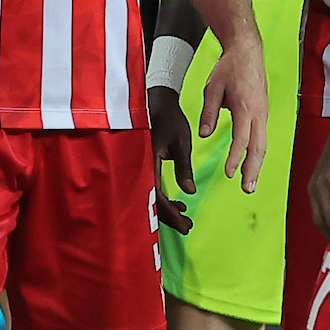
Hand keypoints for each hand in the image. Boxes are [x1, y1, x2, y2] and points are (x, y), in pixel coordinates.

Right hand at [148, 85, 194, 232]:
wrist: (155, 102)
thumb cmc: (169, 119)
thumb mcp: (181, 142)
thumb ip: (183, 167)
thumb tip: (189, 191)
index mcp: (148, 161)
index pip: (157, 194)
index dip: (170, 211)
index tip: (186, 223)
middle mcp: (140, 166)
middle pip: (152, 200)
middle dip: (169, 216)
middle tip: (187, 227)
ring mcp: (140, 166)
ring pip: (150, 196)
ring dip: (167, 208)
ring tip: (185, 216)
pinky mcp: (144, 165)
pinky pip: (151, 187)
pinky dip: (163, 198)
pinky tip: (179, 202)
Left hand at [199, 33, 266, 190]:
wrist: (247, 51)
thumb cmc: (229, 68)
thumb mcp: (212, 88)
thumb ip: (208, 112)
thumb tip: (203, 134)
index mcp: (245, 107)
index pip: (241, 139)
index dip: (235, 158)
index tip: (228, 173)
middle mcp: (258, 113)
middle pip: (258, 148)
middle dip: (253, 170)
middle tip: (247, 189)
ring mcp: (263, 113)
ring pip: (262, 144)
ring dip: (257, 165)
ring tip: (250, 183)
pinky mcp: (263, 112)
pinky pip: (262, 137)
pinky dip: (257, 153)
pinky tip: (252, 164)